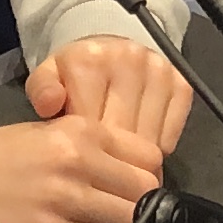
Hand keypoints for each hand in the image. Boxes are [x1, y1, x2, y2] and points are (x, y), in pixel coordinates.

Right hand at [0, 111, 163, 222]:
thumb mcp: (48, 132)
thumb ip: (92, 146)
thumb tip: (132, 169)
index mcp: (81, 130)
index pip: (148, 154)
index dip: (146, 172)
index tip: (134, 181)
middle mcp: (79, 161)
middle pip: (144, 189)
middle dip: (138, 200)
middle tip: (120, 205)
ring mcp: (66, 198)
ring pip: (127, 218)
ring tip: (97, 220)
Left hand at [30, 34, 193, 160]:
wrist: (110, 51)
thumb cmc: (76, 73)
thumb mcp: (48, 76)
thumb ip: (41, 89)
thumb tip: (48, 105)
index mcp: (90, 60)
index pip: (91, 124)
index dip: (85, 150)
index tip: (80, 162)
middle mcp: (129, 59)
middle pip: (122, 133)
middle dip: (111, 158)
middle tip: (102, 172)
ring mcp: (159, 71)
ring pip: (149, 138)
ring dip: (135, 158)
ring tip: (120, 163)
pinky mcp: (181, 83)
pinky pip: (172, 131)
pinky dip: (159, 148)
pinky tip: (141, 149)